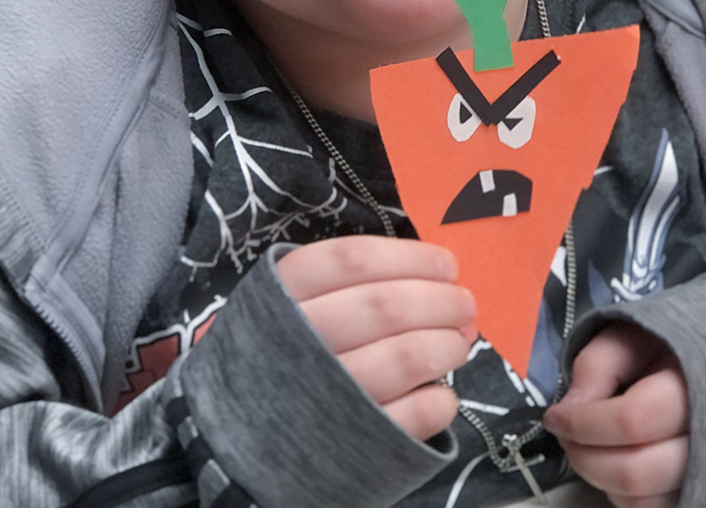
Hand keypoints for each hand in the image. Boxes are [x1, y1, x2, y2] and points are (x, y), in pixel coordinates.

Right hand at [277, 237, 475, 442]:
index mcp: (279, 299)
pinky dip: (441, 400)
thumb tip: (439, 276)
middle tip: (464, 303)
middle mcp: (296, 347)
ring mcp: (322, 401)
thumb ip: (352, 285)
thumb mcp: (291, 307)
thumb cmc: (286, 357)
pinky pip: (415, 417)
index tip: (446, 264)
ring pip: (405, 358)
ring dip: (447, 345)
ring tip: (458, 343)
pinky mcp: (352, 448)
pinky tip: (441, 393)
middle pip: (384, 307)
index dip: (409, 258)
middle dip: (440, 300)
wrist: (241, 446)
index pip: (351, 261)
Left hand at [543, 324, 688, 507]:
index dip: (582, 424)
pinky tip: (617, 462)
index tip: (554, 417)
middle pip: (635, 473)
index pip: (630, 421)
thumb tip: (570, 409)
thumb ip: (597, 364)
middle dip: (584, 458)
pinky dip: (623, 494)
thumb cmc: (664, 352)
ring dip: (601, 478)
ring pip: (641, 499)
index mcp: (692, 389)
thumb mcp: (629, 337)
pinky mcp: (696, 493)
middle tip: (566, 437)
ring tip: (592, 446)